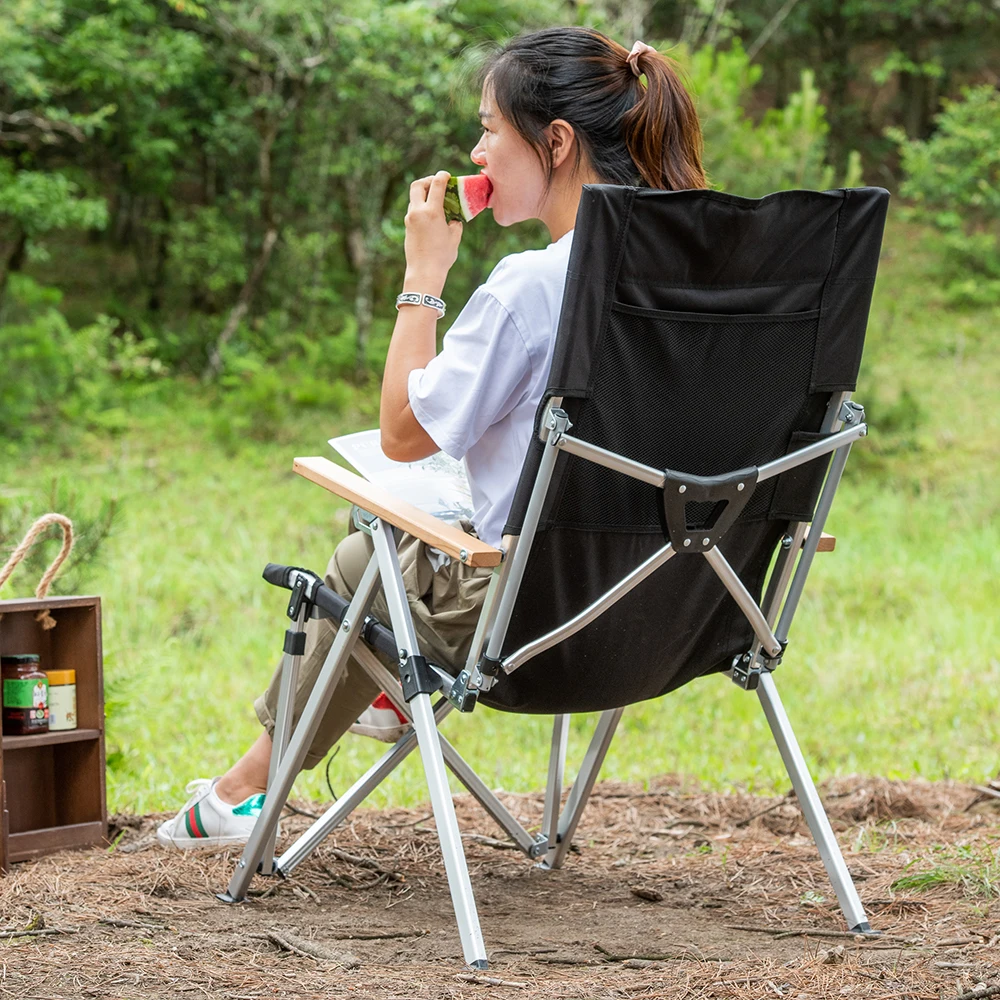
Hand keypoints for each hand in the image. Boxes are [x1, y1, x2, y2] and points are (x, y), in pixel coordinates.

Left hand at [403, 170, 462, 293]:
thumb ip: (455, 223)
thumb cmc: (442, 256)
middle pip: (417, 185)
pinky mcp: (407, 227)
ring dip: (424, 196)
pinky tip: (431, 216)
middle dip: (427, 181)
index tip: (447, 175)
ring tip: (436, 202)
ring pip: (414, 199)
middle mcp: (418, 212)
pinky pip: (413, 211)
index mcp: (432, 211)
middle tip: (436, 184)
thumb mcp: (454, 237)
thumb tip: (453, 219)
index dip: (442, 176)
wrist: (424, 272)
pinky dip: (421, 207)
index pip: (436, 184)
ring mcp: (410, 219)